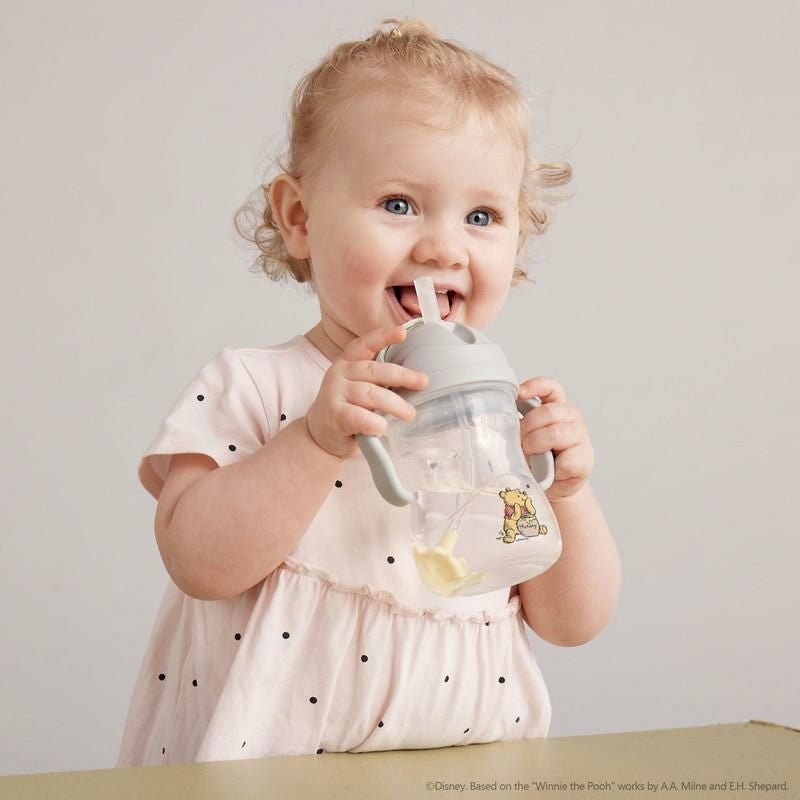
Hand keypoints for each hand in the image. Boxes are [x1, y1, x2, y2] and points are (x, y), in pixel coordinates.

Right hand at [305, 325, 427, 459]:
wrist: (321, 433)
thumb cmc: (348, 409)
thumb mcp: (359, 386)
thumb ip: (378, 380)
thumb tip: (416, 381)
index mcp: (347, 362)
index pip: (364, 345)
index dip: (383, 337)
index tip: (402, 333)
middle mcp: (339, 374)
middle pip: (374, 371)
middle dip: (402, 376)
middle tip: (422, 382)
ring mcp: (335, 395)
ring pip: (371, 394)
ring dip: (395, 405)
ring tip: (409, 414)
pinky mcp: (335, 417)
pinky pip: (361, 417)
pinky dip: (376, 423)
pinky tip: (383, 427)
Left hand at [518, 377, 593, 502]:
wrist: (552, 485)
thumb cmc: (537, 458)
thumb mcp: (525, 437)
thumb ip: (517, 426)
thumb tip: (498, 425)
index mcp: (555, 407)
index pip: (551, 388)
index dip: (536, 386)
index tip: (519, 393)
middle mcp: (571, 417)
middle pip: (548, 412)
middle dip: (528, 427)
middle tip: (520, 442)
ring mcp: (580, 437)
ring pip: (556, 433)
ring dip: (537, 445)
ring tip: (531, 455)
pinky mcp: (584, 459)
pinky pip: (565, 461)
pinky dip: (552, 469)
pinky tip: (550, 471)